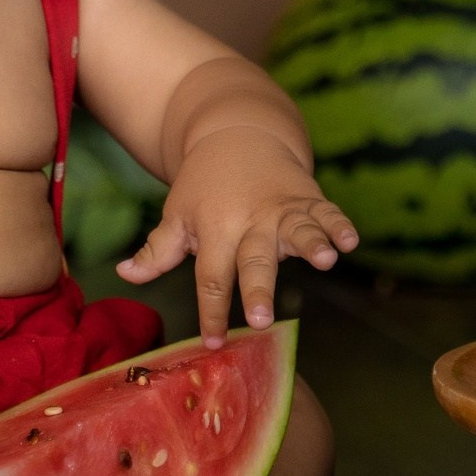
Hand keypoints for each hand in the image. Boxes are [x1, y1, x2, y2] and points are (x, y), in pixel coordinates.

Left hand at [117, 124, 358, 344]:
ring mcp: (282, 209)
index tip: (214, 343)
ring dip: (312, 244)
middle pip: (254, 260)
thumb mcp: (177, 214)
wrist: (237, 132)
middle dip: (258, 290)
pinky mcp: (308, 198)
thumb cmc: (204, 185)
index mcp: (215, 230)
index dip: (211, 312)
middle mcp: (250, 222)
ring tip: (325, 261)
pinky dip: (340, 225)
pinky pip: (327, 212)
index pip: (211, 277)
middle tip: (261, 320)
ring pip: (298, 230)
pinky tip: (351, 241)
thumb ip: (157, 250)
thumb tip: (124, 275)